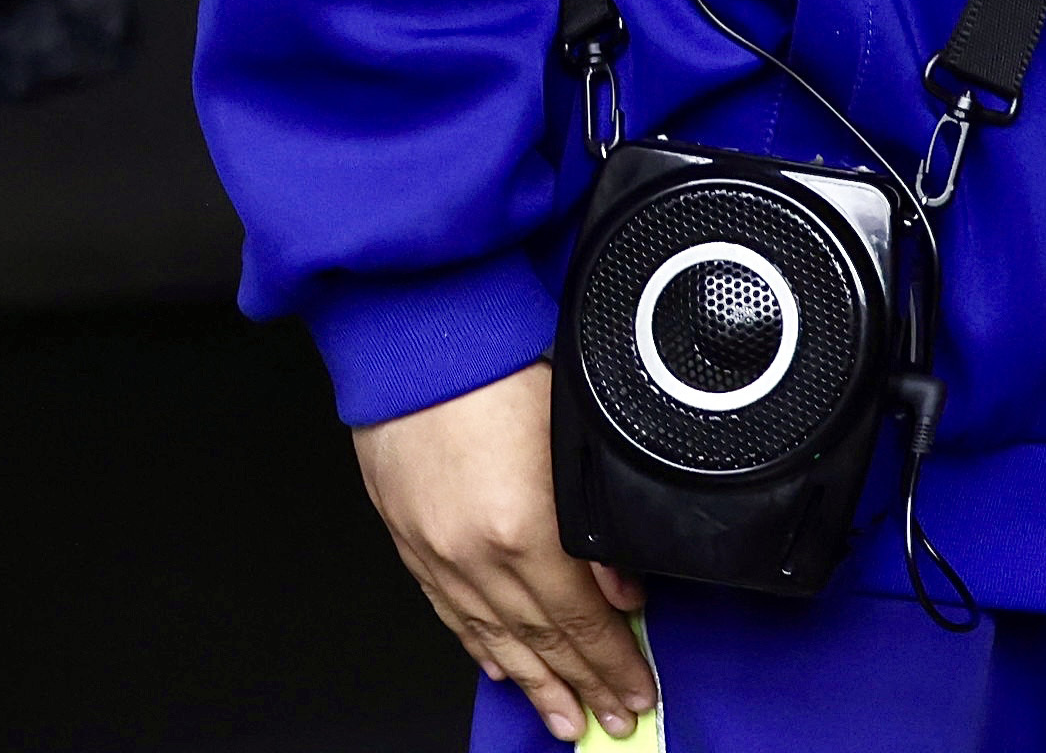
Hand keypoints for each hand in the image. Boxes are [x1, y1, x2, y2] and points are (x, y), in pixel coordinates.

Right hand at [353, 361, 657, 742]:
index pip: (583, 622)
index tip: (638, 693)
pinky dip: (479, 646)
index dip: (614, 665)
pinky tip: (501, 668)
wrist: (413, 332)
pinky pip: (448, 611)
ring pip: (494, 640)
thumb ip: (598, 523)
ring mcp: (437, 552)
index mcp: (524, 530)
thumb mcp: (570, 434)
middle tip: (612, 721)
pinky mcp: (408, 539)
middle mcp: (476, 555)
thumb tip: (623, 587)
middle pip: (541, 641)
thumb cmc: (491, 362)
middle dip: (583, 687)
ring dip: (535, 684)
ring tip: (563, 719)